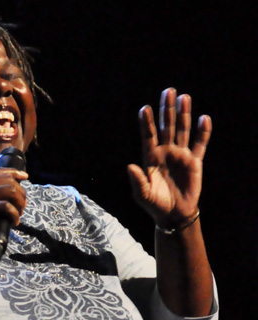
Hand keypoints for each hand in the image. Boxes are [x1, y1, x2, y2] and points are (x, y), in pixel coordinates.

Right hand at [0, 168, 27, 249]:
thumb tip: (2, 194)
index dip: (14, 173)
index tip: (25, 177)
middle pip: (7, 180)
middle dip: (20, 193)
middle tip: (22, 206)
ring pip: (10, 191)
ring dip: (19, 203)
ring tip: (18, 214)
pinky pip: (6, 207)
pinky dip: (14, 214)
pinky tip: (14, 221)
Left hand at [127, 87, 211, 227]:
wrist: (174, 214)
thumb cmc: (154, 204)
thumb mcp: (142, 194)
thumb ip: (137, 181)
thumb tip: (130, 166)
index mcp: (150, 157)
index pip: (148, 136)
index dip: (146, 123)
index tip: (144, 108)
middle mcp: (165, 152)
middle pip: (166, 126)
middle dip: (166, 110)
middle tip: (168, 91)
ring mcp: (180, 155)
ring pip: (182, 130)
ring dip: (184, 114)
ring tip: (184, 97)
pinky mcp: (195, 161)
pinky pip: (200, 144)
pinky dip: (203, 132)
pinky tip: (204, 118)